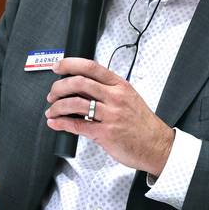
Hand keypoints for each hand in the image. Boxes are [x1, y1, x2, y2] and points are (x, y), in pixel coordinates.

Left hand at [45, 58, 174, 176]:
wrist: (157, 145)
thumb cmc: (142, 123)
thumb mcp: (129, 97)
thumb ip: (108, 90)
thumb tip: (81, 85)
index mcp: (120, 85)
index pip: (91, 67)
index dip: (70, 64)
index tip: (57, 67)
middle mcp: (115, 97)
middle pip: (79, 83)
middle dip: (59, 87)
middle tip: (52, 93)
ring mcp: (111, 115)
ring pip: (75, 103)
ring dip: (58, 106)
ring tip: (52, 110)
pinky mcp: (106, 133)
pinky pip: (78, 125)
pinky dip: (62, 123)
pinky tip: (56, 123)